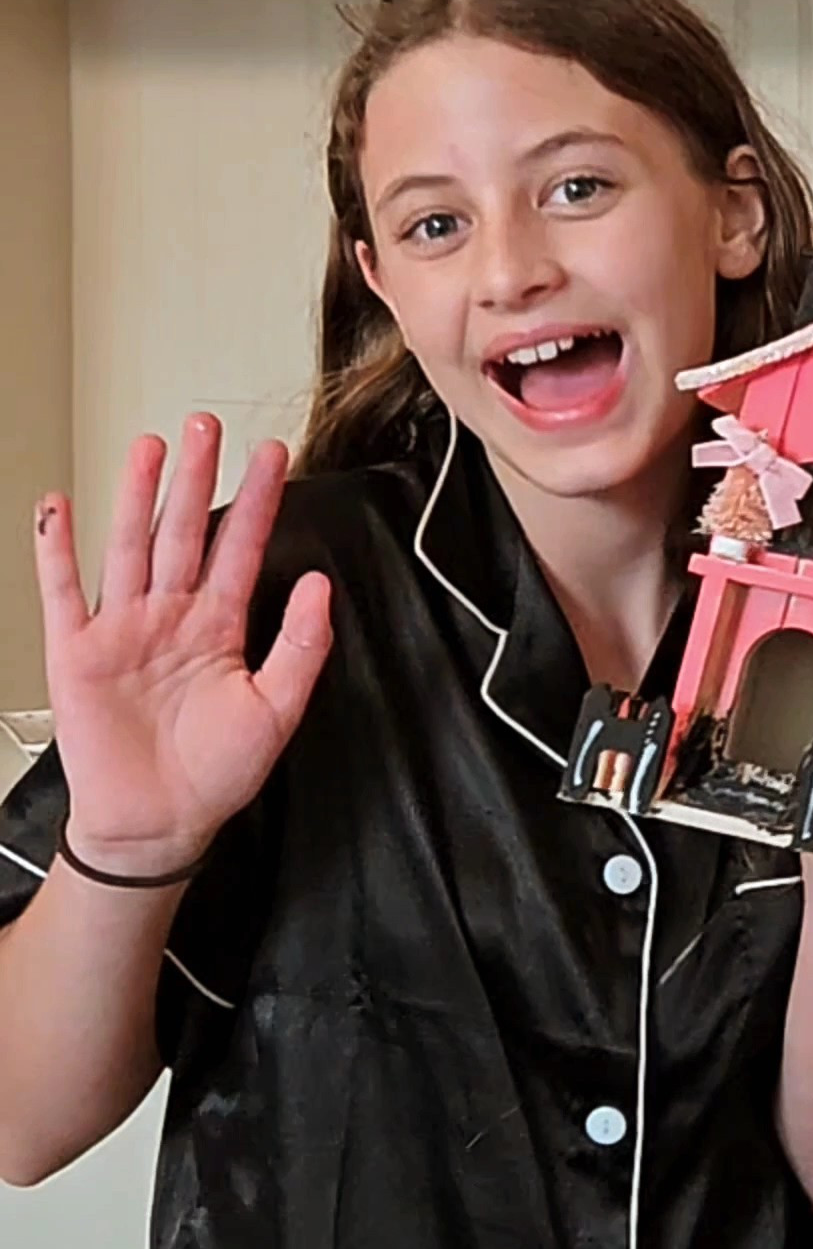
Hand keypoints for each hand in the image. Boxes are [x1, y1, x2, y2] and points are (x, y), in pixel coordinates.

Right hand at [35, 420, 332, 879]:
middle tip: (205, 424)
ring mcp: (122, 630)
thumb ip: (301, 647)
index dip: (257, 501)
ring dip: (136, 497)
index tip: (273, 456)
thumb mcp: (276, 710)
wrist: (159, 824)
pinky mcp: (78, 653)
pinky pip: (64, 592)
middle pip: (183, 531)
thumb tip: (319, 585)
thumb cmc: (215, 776)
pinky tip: (56, 508)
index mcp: (218, 627)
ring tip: (148, 447)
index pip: (241, 548)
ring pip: (130, 547)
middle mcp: (170, 617)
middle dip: (196, 476)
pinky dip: (56, 551)